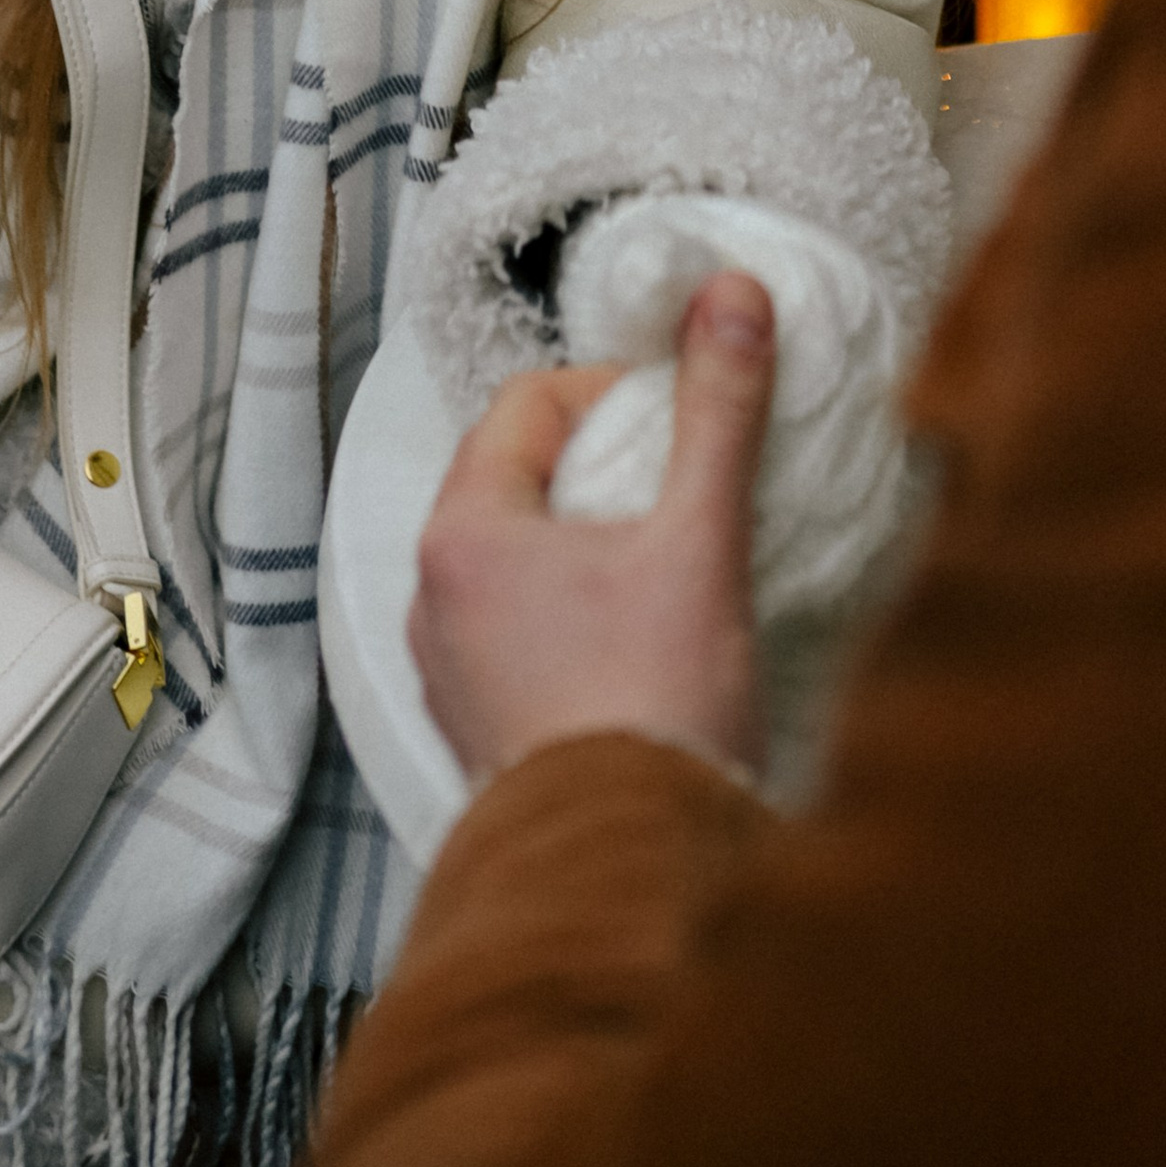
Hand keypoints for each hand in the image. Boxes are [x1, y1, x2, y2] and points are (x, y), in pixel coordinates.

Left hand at [409, 273, 774, 786]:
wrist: (631, 873)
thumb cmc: (654, 706)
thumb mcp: (700, 537)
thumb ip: (717, 409)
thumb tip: (732, 293)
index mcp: (464, 534)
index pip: (526, 404)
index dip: (611, 391)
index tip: (680, 420)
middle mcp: (432, 596)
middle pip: (515, 477)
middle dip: (598, 465)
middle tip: (679, 484)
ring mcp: (448, 669)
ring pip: (513, 557)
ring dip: (583, 540)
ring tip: (666, 560)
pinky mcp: (477, 729)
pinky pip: (513, 629)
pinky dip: (568, 609)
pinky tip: (637, 639)